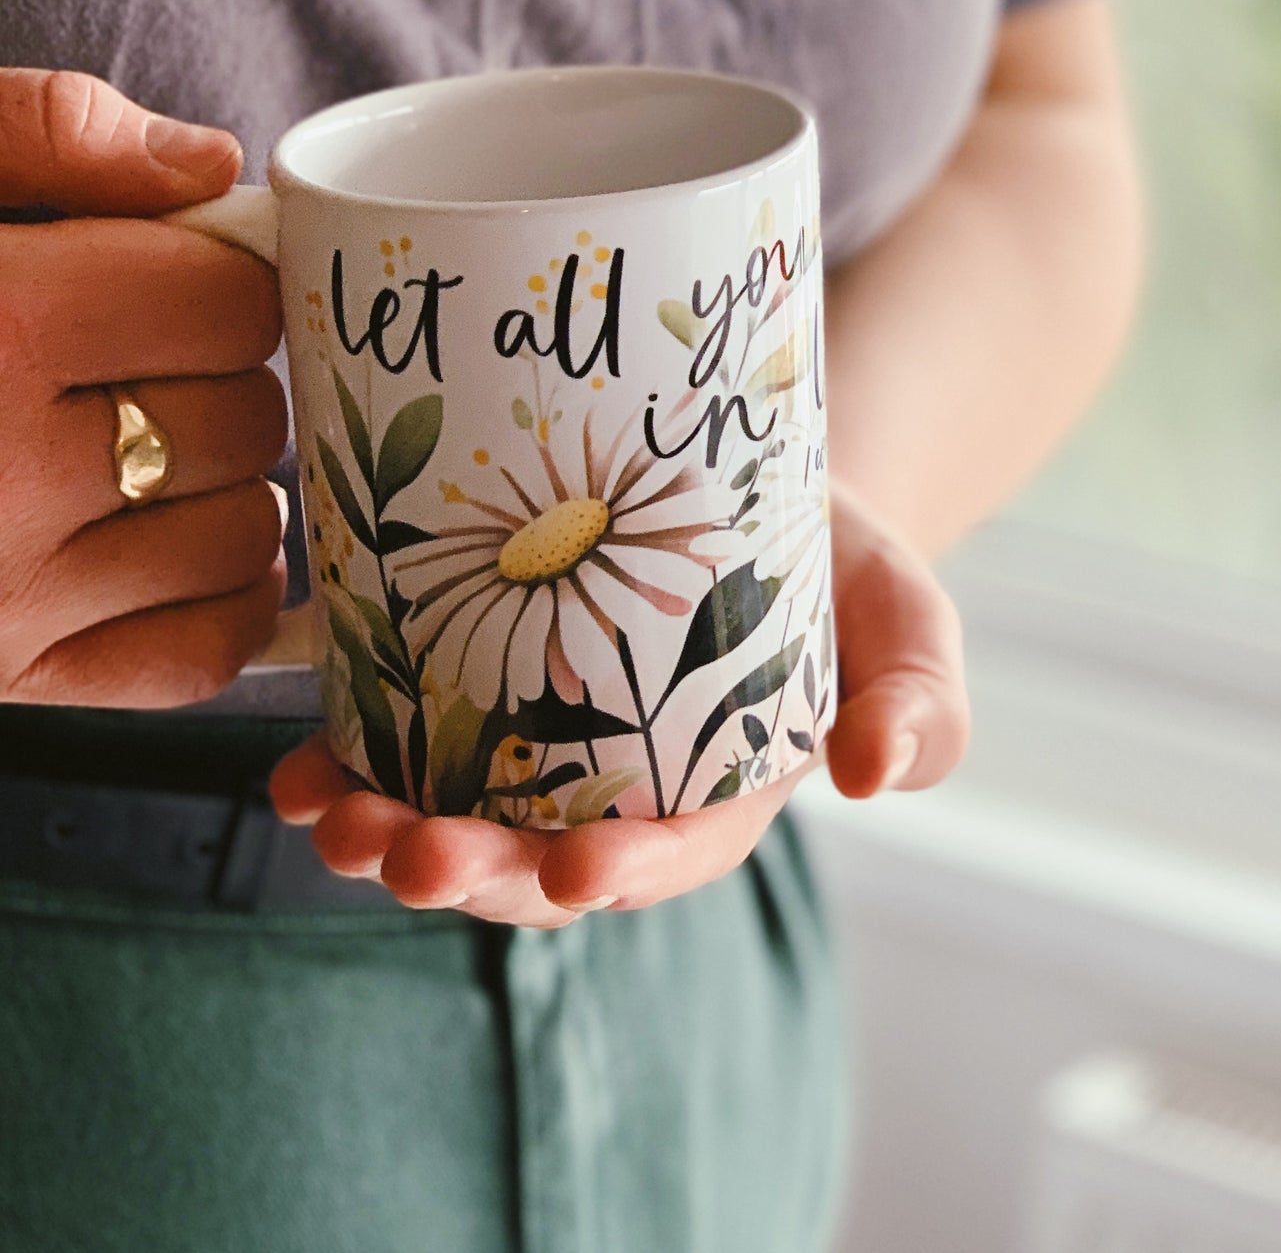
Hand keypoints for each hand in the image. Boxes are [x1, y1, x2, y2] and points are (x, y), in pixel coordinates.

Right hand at [0, 69, 289, 706]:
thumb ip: (44, 134)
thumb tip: (207, 164)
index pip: (225, 303)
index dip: (213, 271)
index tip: (170, 268)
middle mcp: (3, 480)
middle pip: (241, 414)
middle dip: (217, 369)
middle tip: (146, 348)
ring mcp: (1, 602)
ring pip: (242, 535)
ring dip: (225, 479)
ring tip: (148, 436)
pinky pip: (198, 653)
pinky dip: (220, 596)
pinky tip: (169, 539)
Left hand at [270, 476, 967, 925]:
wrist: (752, 468)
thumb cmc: (840, 561)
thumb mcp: (905, 618)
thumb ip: (918, 699)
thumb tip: (872, 775)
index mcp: (723, 794)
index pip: (671, 856)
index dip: (620, 872)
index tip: (574, 868)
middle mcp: (621, 787)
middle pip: (538, 856)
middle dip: (473, 871)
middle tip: (409, 854)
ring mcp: (543, 743)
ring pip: (460, 814)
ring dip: (389, 834)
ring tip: (333, 821)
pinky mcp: (483, 685)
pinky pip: (410, 743)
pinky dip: (352, 766)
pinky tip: (303, 767)